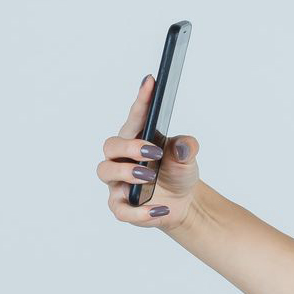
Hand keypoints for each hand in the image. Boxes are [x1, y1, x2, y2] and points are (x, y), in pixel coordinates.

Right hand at [95, 75, 209, 231]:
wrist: (184, 202)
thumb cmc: (177, 171)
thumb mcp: (187, 157)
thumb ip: (186, 147)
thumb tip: (182, 147)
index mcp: (136, 138)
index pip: (135, 117)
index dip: (141, 100)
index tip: (151, 81)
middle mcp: (121, 158)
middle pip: (110, 146)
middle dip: (129, 147)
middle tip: (153, 152)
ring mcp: (118, 182)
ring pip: (106, 172)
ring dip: (126, 173)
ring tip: (150, 176)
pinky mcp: (122, 206)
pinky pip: (120, 210)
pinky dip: (139, 212)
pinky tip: (160, 209)